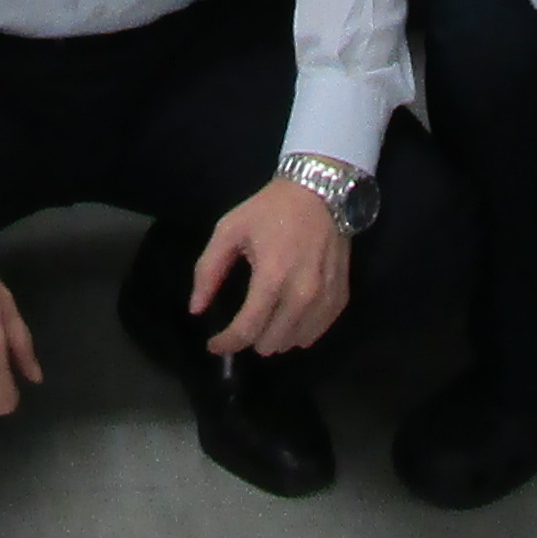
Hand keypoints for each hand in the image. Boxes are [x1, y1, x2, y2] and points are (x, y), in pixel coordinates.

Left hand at [188, 175, 352, 361]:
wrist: (320, 192)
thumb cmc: (270, 210)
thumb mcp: (229, 229)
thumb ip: (209, 270)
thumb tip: (196, 309)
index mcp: (272, 277)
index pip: (246, 330)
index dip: (225, 344)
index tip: (213, 345)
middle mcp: (302, 295)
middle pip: (270, 343)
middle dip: (250, 338)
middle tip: (243, 321)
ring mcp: (324, 299)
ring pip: (293, 343)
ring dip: (275, 336)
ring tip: (267, 315)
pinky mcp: (340, 299)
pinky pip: (315, 334)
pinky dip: (298, 331)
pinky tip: (288, 314)